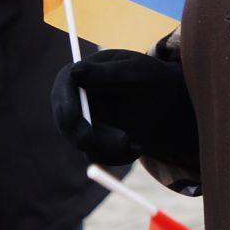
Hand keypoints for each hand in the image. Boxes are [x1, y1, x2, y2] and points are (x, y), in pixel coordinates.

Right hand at [50, 49, 197, 165]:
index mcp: (80, 76)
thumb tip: (74, 71)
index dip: (67, 107)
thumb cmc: (148, 78)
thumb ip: (105, 74)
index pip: (64, 91)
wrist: (166, 103)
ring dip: (111, 148)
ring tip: (136, 144)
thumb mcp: (133, 71)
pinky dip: (120, 156)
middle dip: (88, 137)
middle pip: (68, 124)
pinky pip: (100, 157)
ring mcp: (83, 125)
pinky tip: (137, 146)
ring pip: (85, 144)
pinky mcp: (95, 144)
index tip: (73, 121)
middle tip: (119, 141)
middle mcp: (75, 103)